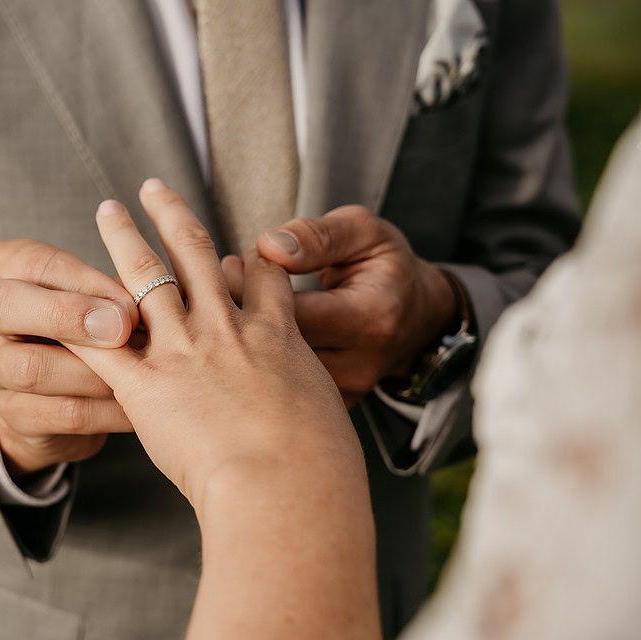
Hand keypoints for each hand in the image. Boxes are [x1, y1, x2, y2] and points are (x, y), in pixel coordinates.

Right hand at [0, 240, 138, 476]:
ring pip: (30, 368)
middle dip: (67, 316)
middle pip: (3, 307)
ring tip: (139, 373)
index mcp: (1, 268)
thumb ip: (109, 295)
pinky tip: (135, 408)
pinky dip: (104, 411)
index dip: (83, 281)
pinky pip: (60, 413)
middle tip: (120, 331)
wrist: (61, 389)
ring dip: (93, 372)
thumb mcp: (93, 296)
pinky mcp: (9, 414)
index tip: (128, 302)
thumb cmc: (83, 324)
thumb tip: (137, 306)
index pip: (33, 264)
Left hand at [65, 180, 362, 509]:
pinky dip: (78, 319)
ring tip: (107, 209)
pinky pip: (102, 343)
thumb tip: (307, 420)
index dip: (247, 256)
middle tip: (154, 186)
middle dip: (173, 216)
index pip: (262, 277)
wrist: (286, 482)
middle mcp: (226, 328)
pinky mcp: (146, 385)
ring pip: (147, 277)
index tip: (237, 248)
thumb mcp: (328, 417)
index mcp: (275, 334)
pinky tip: (58, 296)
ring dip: (123, 238)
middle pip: (196, 254)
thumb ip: (307, 403)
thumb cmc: (319, 465)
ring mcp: (183, 351)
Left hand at [223, 206, 456, 406]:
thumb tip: (268, 246)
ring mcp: (346, 391)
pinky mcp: (332, 406)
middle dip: (239, 320)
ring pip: (273, 378)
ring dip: (244, 347)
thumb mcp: (361, 232)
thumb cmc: (384, 266)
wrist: (417, 314)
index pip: (292, 313)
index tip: (238, 265)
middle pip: (276, 352)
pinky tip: (249, 343)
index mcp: (371, 317)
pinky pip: (281, 393)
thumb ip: (316, 236)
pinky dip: (258, 369)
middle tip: (223, 288)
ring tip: (234, 312)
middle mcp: (360, 363)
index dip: (252, 288)